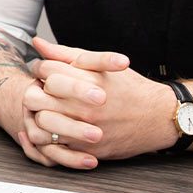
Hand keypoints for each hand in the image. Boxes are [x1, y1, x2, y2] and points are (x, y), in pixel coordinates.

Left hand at [21, 37, 172, 160]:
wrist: (158, 117)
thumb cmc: (129, 88)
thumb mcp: (100, 65)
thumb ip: (66, 54)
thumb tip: (37, 43)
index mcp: (86, 81)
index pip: (45, 71)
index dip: (40, 69)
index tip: (43, 73)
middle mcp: (84, 106)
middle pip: (35, 97)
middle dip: (33, 92)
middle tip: (40, 93)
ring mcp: (85, 129)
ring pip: (40, 124)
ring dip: (36, 117)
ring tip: (43, 111)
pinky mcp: (88, 149)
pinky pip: (53, 149)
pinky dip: (45, 140)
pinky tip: (50, 130)